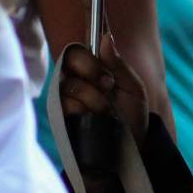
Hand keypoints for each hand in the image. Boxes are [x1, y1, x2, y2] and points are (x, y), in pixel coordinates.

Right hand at [59, 35, 149, 192]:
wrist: (124, 155)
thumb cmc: (130, 121)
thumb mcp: (134, 91)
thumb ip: (120, 64)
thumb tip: (106, 38)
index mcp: (92, 73)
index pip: (77, 51)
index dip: (89, 59)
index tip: (108, 77)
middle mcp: (74, 83)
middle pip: (68, 61)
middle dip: (91, 73)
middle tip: (107, 88)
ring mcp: (64, 100)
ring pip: (69, 85)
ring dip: (93, 99)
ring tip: (105, 114)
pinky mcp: (58, 116)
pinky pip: (63, 105)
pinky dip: (82, 112)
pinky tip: (92, 122)